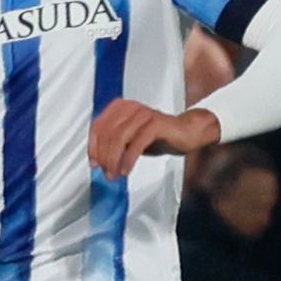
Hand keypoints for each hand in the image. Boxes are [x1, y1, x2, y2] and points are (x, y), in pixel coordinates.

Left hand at [88, 102, 219, 181]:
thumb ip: (114, 146)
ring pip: (119, 138)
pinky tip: (126, 170)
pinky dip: (128, 159)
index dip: (93, 147)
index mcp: (121, 107)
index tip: (94, 163)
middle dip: (104, 157)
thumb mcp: (130, 140)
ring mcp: (144, 114)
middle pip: (107, 133)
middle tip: (107, 173)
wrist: (186, 133)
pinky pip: (136, 143)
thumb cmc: (157, 136)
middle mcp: (131, 107)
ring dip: (114, 160)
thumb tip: (98, 161)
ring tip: (115, 174)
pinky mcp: (156, 123)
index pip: (98, 126)